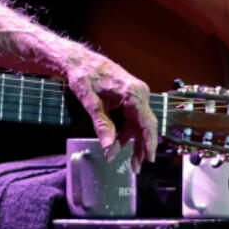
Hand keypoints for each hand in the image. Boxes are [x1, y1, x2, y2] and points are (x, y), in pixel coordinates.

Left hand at [64, 51, 158, 172]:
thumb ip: (101, 124)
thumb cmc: (84, 76)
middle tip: (135, 168)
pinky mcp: (130, 100)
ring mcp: (135, 96)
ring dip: (131, 143)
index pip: (146, 121)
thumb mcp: (90, 101)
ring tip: (123, 161)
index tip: (149, 159)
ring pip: (138, 126)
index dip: (149, 142)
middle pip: (145, 126)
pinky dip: (125, 134)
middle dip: (141, 148)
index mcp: (133, 92)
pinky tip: (116, 146)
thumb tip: (109, 146)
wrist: (79, 60)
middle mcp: (139, 93)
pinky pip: (131, 121)